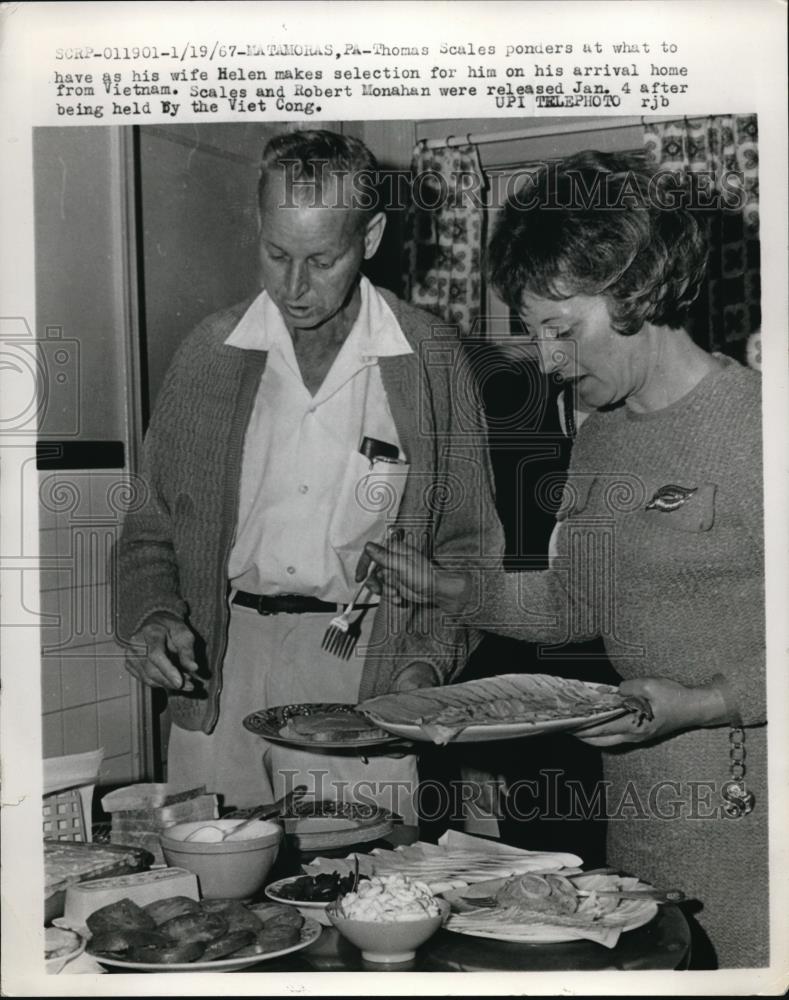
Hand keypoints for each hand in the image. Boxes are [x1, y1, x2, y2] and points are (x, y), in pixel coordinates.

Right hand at [124, 611, 200, 692]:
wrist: (156, 623)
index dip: (168, 670)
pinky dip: (160, 683)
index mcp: (150, 631)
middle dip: (171, 681)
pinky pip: (145, 680)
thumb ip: (187, 651)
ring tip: (185, 682)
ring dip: (167, 684)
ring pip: (148, 678)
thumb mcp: (184, 633)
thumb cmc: (171, 628)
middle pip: (151, 670)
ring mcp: (130, 655)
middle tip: (190, 685)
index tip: (180, 683)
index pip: (156, 654)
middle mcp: (136, 643)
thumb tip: (193, 668)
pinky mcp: (129, 664)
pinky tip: (172, 680)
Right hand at [358, 537, 470, 610]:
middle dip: (375, 583)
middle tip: (379, 590)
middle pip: (372, 570)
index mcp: (393, 549)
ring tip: (396, 594)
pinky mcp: (396, 584)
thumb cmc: (424, 575)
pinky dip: (391, 596)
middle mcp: (391, 560)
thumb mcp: (402, 565)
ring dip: (385, 591)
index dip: (363, 564)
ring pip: (378, 582)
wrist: (436, 591)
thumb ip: (384, 557)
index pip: (371, 552)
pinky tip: (400, 597)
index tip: (360, 577)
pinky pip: (385, 590)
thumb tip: (368, 546)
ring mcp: (393, 572)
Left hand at [574, 677, 729, 746]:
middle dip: (582, 734)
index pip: (601, 729)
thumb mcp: (649, 685)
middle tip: (566, 726)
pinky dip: (604, 732)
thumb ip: (627, 688)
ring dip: (592, 734)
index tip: (567, 724)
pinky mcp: (642, 733)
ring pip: (608, 741)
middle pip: (600, 740)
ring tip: (578, 724)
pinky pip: (617, 736)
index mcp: (634, 725)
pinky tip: (597, 722)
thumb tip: (611, 692)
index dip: (582, 727)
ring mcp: (638, 737)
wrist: (695, 708)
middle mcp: (634, 735)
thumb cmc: (674, 697)